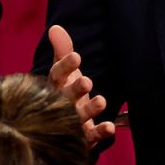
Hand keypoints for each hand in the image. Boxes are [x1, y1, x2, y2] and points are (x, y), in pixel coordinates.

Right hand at [47, 24, 115, 148]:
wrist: (62, 124)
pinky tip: (110, 126)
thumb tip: (56, 27)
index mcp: (55, 86)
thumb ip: (62, 49)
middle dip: (76, 90)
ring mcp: (71, 122)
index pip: (56, 75)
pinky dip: (100, 132)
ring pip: (78, 117)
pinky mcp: (83, 137)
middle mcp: (60, 105)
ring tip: (101, 101)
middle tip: (87, 82)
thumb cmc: (65, 89)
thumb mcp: (65, 69)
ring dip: (89, 110)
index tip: (76, 57)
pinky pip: (91, 136)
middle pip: (65, 98)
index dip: (65, 66)